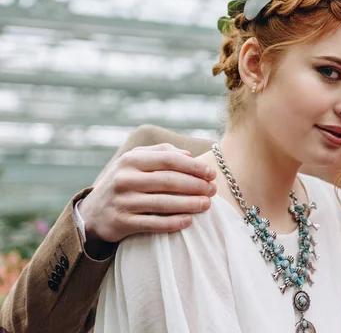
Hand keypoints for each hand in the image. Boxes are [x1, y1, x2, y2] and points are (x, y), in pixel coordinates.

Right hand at [79, 143, 216, 243]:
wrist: (92, 213)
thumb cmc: (123, 182)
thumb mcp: (134, 162)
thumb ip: (161, 153)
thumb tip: (189, 155)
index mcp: (131, 160)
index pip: (169, 160)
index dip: (193, 166)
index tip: (211, 173)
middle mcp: (125, 179)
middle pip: (169, 181)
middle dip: (196, 185)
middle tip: (213, 190)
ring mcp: (123, 201)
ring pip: (164, 203)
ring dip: (189, 204)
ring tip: (207, 205)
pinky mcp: (122, 223)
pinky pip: (153, 223)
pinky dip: (173, 223)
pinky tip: (189, 221)